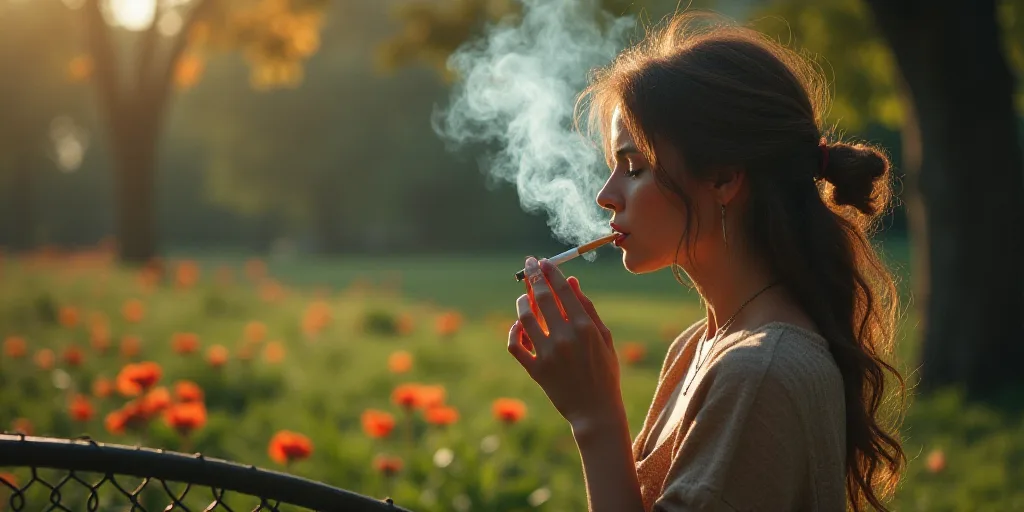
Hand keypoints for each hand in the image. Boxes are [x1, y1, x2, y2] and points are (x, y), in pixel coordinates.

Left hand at [508, 257, 623, 427]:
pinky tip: (518, 324)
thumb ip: (588, 309)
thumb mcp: (604, 339)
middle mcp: (565, 338)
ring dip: (522, 301)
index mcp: (585, 328)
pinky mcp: (535, 370)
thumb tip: (572, 281)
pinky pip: (516, 345)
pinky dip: (514, 332)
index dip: (551, 272)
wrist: (596, 411)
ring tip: (523, 295)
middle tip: (528, 264)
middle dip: (533, 276)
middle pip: (543, 298)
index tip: (543, 261)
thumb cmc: (604, 373)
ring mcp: (548, 354)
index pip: (563, 290)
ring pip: (526, 318)